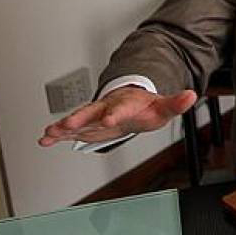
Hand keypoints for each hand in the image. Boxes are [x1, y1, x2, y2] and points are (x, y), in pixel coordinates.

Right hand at [38, 87, 196, 145]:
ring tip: (48, 132)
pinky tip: (44, 139)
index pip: (121, 108)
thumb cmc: (147, 107)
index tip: (109, 120)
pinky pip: (70, 129)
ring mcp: (94, 115)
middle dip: (80, 118)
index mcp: (126, 103)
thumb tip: (191, 95)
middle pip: (92, 111)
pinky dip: (57, 134)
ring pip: (77, 119)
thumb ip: (176, 103)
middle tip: (67, 124)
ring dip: (63, 126)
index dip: (115, 113)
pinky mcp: (87, 124)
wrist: (133, 104)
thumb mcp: (163, 106)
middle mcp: (106, 107)